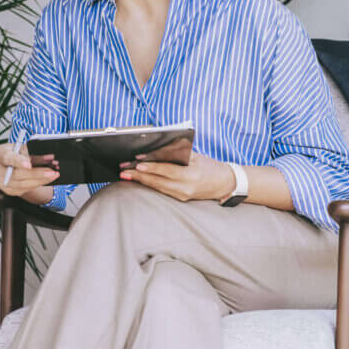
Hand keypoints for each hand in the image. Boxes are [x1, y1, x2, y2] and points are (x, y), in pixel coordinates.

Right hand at [0, 143, 58, 198]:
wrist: (8, 163)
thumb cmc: (14, 152)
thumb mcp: (21, 147)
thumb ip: (31, 151)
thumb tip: (47, 157)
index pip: (7, 157)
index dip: (18, 161)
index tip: (29, 164)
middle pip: (15, 174)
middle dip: (36, 173)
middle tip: (51, 171)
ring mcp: (0, 182)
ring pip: (21, 184)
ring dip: (40, 180)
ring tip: (53, 175)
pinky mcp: (7, 190)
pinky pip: (24, 189)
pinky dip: (37, 184)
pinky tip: (46, 179)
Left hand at [119, 151, 234, 201]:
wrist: (224, 183)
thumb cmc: (209, 166)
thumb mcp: (195, 156)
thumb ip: (176, 153)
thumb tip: (155, 150)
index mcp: (191, 173)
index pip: (167, 169)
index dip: (151, 166)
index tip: (137, 163)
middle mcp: (186, 186)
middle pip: (158, 180)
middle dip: (139, 175)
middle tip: (124, 170)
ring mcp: (183, 194)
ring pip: (157, 187)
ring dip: (141, 181)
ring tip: (126, 175)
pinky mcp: (181, 198)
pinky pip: (162, 190)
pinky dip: (150, 184)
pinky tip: (140, 180)